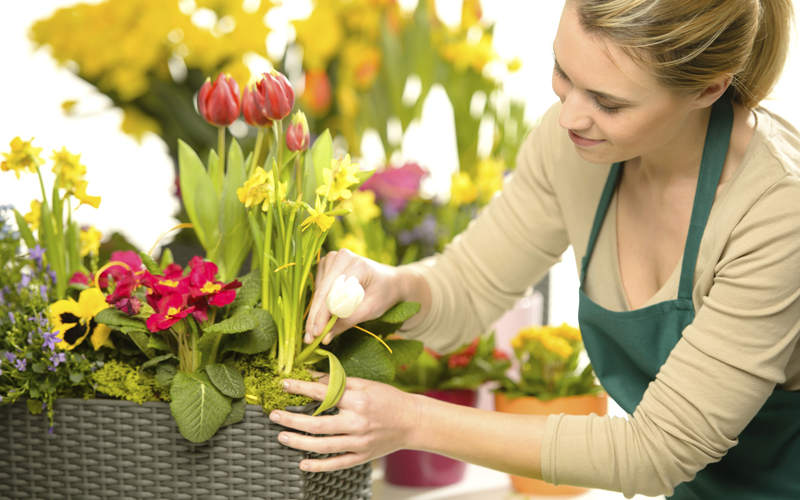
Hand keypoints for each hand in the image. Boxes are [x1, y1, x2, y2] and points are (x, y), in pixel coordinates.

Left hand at [269, 374, 419, 471]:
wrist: (413, 422)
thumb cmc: (389, 400)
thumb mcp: (366, 384)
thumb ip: (339, 382)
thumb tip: (313, 377)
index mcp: (358, 400)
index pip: (323, 393)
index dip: (300, 388)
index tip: (284, 384)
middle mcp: (357, 423)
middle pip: (317, 424)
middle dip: (291, 420)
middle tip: (274, 415)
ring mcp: (359, 443)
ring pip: (322, 446)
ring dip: (298, 442)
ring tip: (281, 436)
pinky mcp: (361, 457)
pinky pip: (336, 464)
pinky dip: (317, 466)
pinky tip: (302, 463)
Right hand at [304, 249, 401, 344]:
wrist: (390, 280)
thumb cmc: (383, 294)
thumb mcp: (369, 310)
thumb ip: (347, 321)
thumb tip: (325, 336)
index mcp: (358, 265)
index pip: (334, 293)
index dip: (323, 315)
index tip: (317, 334)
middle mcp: (343, 257)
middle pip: (322, 291)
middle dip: (315, 317)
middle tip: (309, 338)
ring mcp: (334, 257)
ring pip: (318, 290)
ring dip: (316, 311)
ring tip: (318, 329)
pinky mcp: (328, 263)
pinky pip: (318, 286)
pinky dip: (320, 302)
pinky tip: (326, 313)